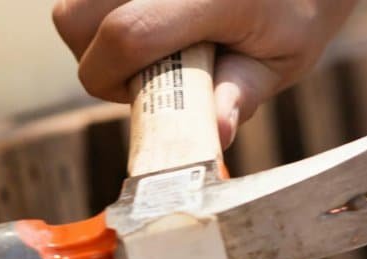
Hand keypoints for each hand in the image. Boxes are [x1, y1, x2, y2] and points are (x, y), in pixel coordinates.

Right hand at [52, 0, 358, 145]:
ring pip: (72, 7)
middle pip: (75, 19)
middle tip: (143, 67)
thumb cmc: (294, 9)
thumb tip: (213, 136)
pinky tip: (147, 20)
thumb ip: (242, 94)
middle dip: (95, 58)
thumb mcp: (284, 58)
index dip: (112, 80)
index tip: (139, 97)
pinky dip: (102, 15)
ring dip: (94, 34)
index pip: (125, 36)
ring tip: (148, 41)